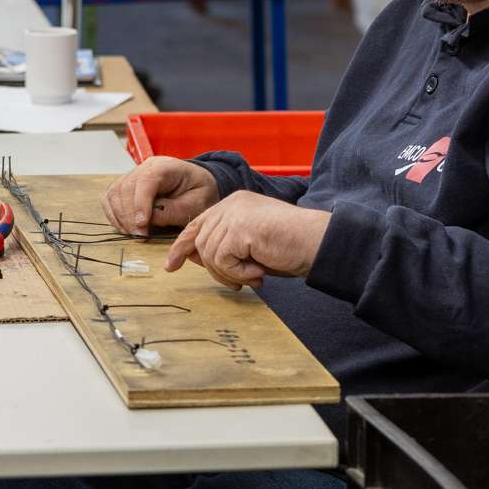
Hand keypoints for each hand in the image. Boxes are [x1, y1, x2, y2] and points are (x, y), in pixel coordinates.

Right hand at [102, 156, 219, 237]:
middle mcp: (146, 167)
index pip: (147, 180)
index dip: (141, 202)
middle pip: (127, 187)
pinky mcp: (125, 186)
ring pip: (115, 193)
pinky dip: (114, 215)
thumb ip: (175, 211)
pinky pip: (110, 198)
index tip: (142, 224)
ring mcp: (133, 175)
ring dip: (121, 217)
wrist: (196, 186)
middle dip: (130, 215)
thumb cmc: (199, 193)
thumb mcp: (196, 204)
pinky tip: (126, 228)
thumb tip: (150, 219)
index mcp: (167, 166)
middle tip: (140, 236)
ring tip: (135, 234)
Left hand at [164, 192, 330, 288]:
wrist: (317, 243)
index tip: (171, 266)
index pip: (198, 223)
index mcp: (235, 204)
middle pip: (200, 241)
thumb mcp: (252, 245)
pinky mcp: (239, 228)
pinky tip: (259, 272)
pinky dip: (238, 274)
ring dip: (230, 274)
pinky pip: (223, 260)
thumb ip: (226, 246)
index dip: (182, 246)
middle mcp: (232, 204)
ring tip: (255, 277)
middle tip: (238, 285)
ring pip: (210, 254)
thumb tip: (195, 258)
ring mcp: (235, 213)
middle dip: (213, 269)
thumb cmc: (291, 246)